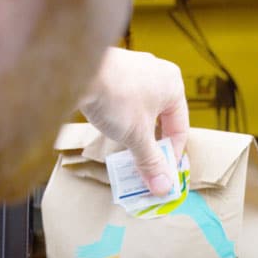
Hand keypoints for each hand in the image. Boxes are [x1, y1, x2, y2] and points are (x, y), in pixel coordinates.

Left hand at [79, 47, 189, 195]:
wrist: (78, 70)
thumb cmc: (116, 99)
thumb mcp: (137, 137)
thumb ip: (151, 162)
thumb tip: (163, 188)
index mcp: (173, 85)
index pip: (180, 128)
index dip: (172, 155)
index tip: (163, 174)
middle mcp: (157, 73)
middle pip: (161, 119)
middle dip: (153, 144)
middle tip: (146, 166)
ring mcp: (135, 69)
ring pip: (142, 110)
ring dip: (137, 132)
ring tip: (127, 150)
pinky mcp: (114, 71)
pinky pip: (126, 100)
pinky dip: (123, 118)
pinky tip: (112, 129)